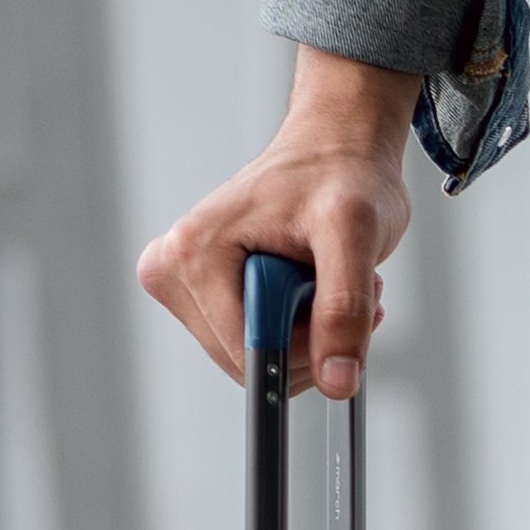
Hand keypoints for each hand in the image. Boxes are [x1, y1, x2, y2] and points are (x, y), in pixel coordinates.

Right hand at [134, 49, 417, 393]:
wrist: (335, 148)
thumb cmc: (341, 174)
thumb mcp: (355, 233)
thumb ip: (345, 308)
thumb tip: (337, 381)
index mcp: (192, 253)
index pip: (246, 351)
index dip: (304, 343)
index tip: (333, 291)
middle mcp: (173, 271)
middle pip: (248, 362)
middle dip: (309, 336)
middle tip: (334, 276)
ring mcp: (184, 287)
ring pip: (256, 361)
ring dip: (309, 332)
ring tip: (325, 274)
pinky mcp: (202, 297)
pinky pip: (256, 348)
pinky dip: (297, 330)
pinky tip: (309, 283)